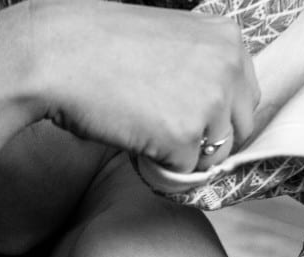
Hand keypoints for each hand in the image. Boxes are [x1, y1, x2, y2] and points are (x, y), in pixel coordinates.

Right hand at [29, 0, 258, 171]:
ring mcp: (210, 104)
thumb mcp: (166, 38)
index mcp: (227, 38)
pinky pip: (184, 172)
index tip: (189, 119)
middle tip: (166, 135)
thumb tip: (206, 109)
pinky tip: (135, 143)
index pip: (246, 96)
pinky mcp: (185, 138)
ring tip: (145, 134)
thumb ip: (198, 65)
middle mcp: (228, 68)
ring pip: (213, 156)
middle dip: (206, 140)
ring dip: (182, 156)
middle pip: (238, 130)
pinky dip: (161, 168)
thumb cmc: (97, 44)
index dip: (217, 115)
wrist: (57, 54)